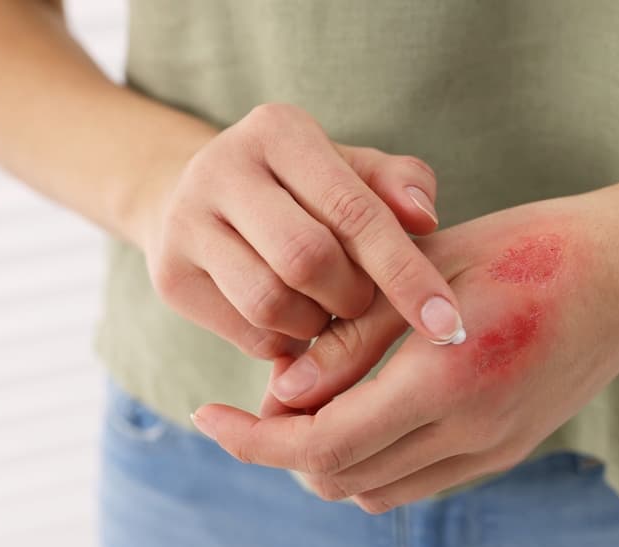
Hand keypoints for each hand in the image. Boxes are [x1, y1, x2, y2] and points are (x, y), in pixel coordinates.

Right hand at [135, 103, 464, 358]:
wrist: (198, 198)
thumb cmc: (303, 190)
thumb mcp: (351, 172)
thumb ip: (398, 186)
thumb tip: (424, 217)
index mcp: (279, 131)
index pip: (354, 210)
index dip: (406, 272)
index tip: (448, 323)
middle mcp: (222, 168)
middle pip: (308, 260)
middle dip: (353, 297)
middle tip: (361, 301)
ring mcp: (185, 224)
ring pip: (272, 304)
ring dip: (318, 325)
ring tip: (325, 309)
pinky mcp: (169, 278)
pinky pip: (249, 335)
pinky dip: (288, 343)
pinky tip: (294, 321)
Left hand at [191, 190, 618, 511]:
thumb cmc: (527, 248)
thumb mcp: (428, 270)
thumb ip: (352, 339)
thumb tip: (279, 395)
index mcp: (447, 378)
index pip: (322, 442)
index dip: (253, 440)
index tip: (207, 416)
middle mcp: (471, 431)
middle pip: (341, 476)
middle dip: (282, 449)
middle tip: (260, 400)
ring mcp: (493, 450)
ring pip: (376, 489)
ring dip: (328, 458)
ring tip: (313, 402)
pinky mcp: (507, 453)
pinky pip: (417, 482)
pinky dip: (374, 460)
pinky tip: (366, 410)